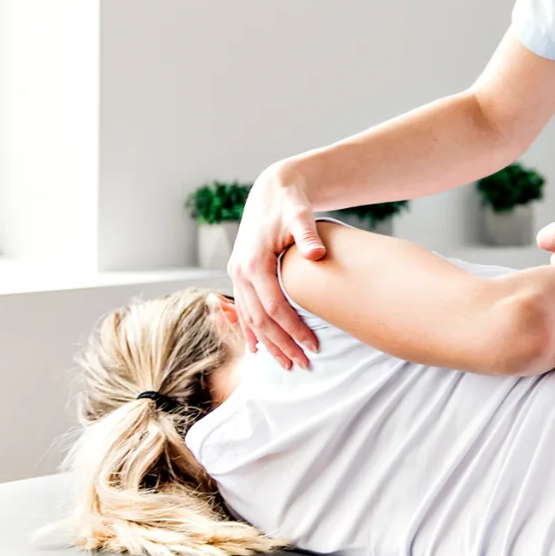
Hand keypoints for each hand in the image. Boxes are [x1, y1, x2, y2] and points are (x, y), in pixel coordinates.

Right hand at [227, 162, 325, 369]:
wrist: (272, 191)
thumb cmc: (290, 204)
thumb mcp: (300, 215)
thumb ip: (307, 235)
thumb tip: (317, 254)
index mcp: (254, 262)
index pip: (274, 306)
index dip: (293, 329)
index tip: (314, 345)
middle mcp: (240, 271)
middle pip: (260, 319)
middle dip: (281, 344)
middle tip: (303, 364)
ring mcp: (237, 274)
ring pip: (250, 319)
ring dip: (267, 343)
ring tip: (286, 364)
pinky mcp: (240, 274)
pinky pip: (243, 309)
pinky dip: (250, 331)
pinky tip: (257, 349)